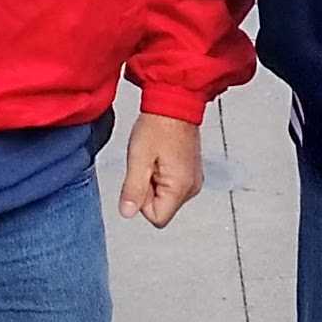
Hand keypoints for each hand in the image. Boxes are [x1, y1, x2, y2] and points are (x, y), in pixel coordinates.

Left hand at [119, 110, 202, 225]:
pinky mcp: (191, 172)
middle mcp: (192, 187)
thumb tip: (127, 213)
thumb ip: (133, 190)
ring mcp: (193, 179)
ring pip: (165, 196)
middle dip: (148, 190)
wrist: (174, 102)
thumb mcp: (138, 158)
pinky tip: (161, 156)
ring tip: (155, 157)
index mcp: (181, 187)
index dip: (142, 201)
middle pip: (161, 208)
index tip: (142, 177)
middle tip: (148, 164)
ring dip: (154, 181)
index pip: (157, 218)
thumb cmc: (158, 125)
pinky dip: (162, 173)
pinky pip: (171, 185)